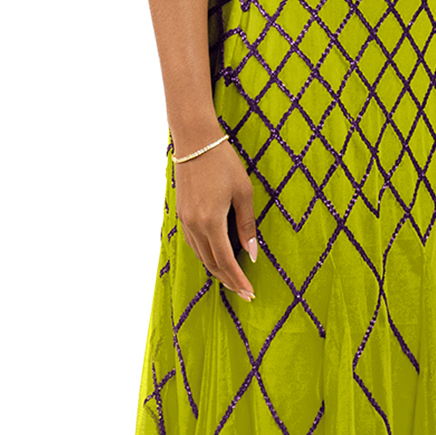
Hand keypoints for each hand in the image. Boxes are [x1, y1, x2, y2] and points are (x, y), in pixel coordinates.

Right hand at [174, 139, 258, 299]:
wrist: (195, 142)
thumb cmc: (224, 163)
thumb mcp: (243, 193)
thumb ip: (247, 226)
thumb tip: (253, 254)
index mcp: (211, 222)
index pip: (226, 260)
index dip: (238, 279)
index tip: (250, 292)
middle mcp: (194, 225)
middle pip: (211, 263)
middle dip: (228, 280)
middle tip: (244, 292)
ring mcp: (185, 220)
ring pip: (200, 255)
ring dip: (217, 270)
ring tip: (232, 280)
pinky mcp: (182, 214)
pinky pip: (193, 243)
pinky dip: (206, 255)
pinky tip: (217, 258)